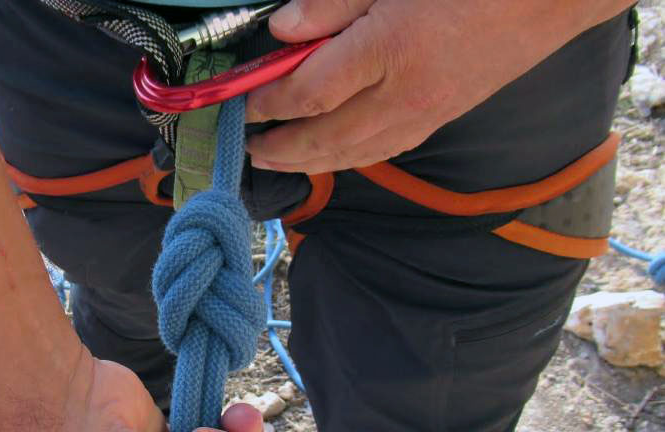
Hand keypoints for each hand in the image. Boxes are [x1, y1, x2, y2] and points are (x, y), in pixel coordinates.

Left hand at [246, 0, 620, 173]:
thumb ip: (333, 5)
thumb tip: (284, 32)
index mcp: (389, 49)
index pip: (310, 91)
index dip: (270, 101)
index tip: (244, 102)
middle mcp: (404, 94)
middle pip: (326, 137)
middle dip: (281, 148)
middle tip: (248, 149)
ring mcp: (425, 113)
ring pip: (354, 153)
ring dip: (309, 162)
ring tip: (277, 161)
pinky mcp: (440, 119)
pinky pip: (383, 151)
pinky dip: (348, 159)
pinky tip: (331, 157)